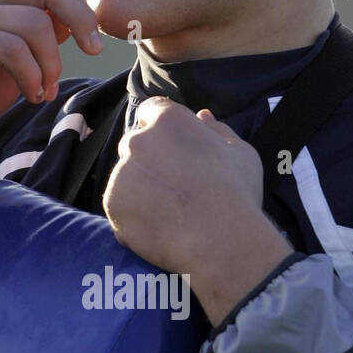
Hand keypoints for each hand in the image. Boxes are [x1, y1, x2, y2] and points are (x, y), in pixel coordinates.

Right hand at [0, 0, 104, 147]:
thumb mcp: (24, 58)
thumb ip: (46, 34)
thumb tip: (76, 21)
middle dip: (80, 20)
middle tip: (94, 52)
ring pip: (35, 24)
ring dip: (52, 64)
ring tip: (45, 89)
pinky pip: (14, 49)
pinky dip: (32, 76)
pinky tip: (31, 94)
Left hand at [103, 99, 292, 322]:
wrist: (220, 241)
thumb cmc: (236, 193)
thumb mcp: (240, 153)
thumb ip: (217, 130)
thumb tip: (202, 115)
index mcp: (168, 120)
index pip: (151, 110)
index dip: (161, 129)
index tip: (173, 149)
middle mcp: (138, 140)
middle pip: (135, 144)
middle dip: (149, 159)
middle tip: (174, 186)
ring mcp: (121, 173)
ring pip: (125, 177)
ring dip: (139, 188)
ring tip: (169, 213)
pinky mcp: (112, 204)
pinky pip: (119, 206)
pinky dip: (133, 216)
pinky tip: (159, 228)